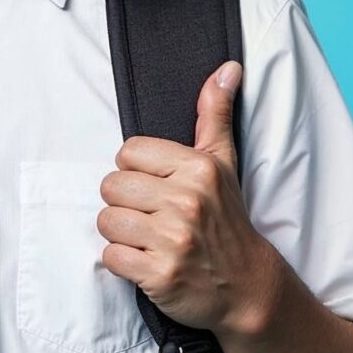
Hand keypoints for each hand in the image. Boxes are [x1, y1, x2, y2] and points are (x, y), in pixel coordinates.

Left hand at [96, 60, 277, 336]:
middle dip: (124, 203)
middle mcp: (186, 202)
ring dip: (121, 233)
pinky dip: (123, 262)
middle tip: (151, 216)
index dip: (136, 172)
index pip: (128, 152)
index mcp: (198, 168)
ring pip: (106, 221)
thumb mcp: (225, 162)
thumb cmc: (227, 220)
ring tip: (149, 238)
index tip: (158, 188)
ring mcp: (173, 240)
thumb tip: (228, 68)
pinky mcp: (159, 274)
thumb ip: (215, 114)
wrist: (247, 285)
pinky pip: (110, 257)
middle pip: (110, 186)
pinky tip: (147, 260)